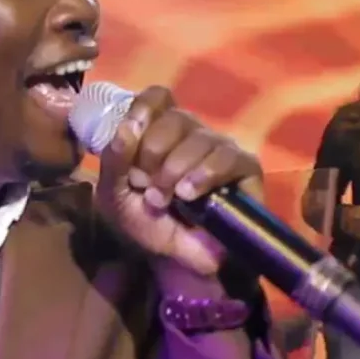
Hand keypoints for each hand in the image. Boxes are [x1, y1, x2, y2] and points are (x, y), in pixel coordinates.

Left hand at [94, 86, 261, 276]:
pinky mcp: (245, 168)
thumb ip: (114, 160)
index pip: (158, 97)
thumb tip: (127, 128)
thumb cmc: (145, 223)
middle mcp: (190, 133)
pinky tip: (189, 194)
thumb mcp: (114, 195)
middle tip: (145, 185)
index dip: (144, 109)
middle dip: (154, 153)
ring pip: (201, 137)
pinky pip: (230, 156)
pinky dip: (206, 173)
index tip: (131, 133)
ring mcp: (219, 147)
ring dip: (176, 169)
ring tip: (165, 199)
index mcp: (158, 131)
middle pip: (176, 117)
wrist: (174, 261)